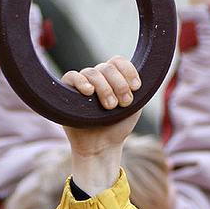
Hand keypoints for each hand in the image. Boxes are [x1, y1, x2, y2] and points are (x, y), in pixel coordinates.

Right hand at [62, 57, 141, 194]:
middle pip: (107, 67)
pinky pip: (71, 76)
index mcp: (113, 78)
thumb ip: (138, 90)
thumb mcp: (134, 108)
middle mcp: (98, 78)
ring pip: (92, 73)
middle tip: (124, 103)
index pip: (118, 62)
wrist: (102, 147)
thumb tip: (142, 76)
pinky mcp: (67, 92)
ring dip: (105, 88)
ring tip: (110, 107)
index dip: (128, 71)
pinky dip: (81, 81)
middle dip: (119, 85)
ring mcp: (82, 84)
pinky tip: (88, 92)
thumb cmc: (118, 127)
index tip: (136, 87)